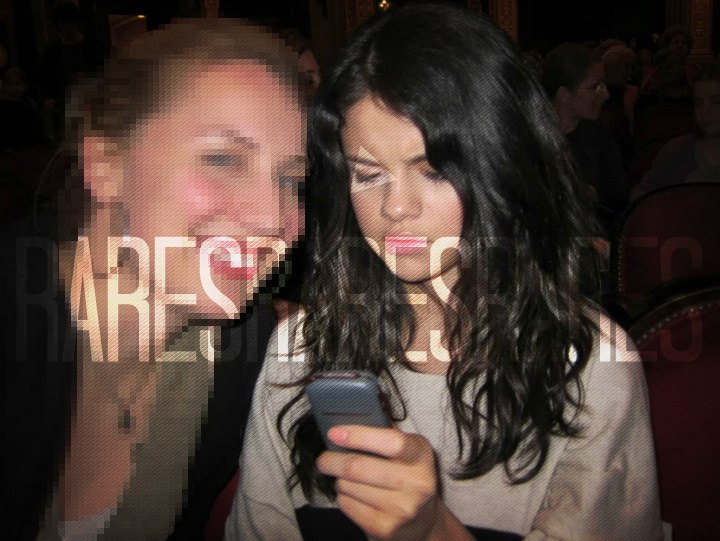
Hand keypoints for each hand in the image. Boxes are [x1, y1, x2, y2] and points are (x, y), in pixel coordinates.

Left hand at [316, 425, 469, 540]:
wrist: (423, 522)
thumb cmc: (407, 477)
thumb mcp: (407, 453)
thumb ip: (383, 437)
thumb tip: (345, 425)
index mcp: (420, 455)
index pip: (391, 442)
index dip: (359, 436)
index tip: (334, 433)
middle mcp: (417, 482)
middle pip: (359, 467)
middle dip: (332, 461)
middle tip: (324, 459)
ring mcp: (403, 508)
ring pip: (349, 486)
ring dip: (340, 481)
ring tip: (346, 480)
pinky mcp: (387, 528)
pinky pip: (348, 506)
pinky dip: (343, 498)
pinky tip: (353, 496)